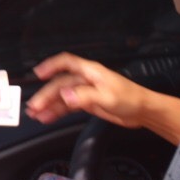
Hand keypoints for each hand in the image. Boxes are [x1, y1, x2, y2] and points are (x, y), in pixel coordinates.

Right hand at [26, 53, 179, 145]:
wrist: (144, 111)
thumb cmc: (132, 99)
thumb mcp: (108, 97)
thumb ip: (85, 96)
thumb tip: (66, 96)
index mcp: (91, 72)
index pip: (66, 62)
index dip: (51, 66)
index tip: (39, 74)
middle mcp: (86, 80)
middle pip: (60, 84)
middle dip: (46, 94)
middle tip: (35, 106)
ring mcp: (86, 91)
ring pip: (62, 96)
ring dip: (49, 104)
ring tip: (36, 114)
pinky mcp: (87, 103)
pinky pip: (68, 106)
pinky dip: (57, 111)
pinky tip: (49, 117)